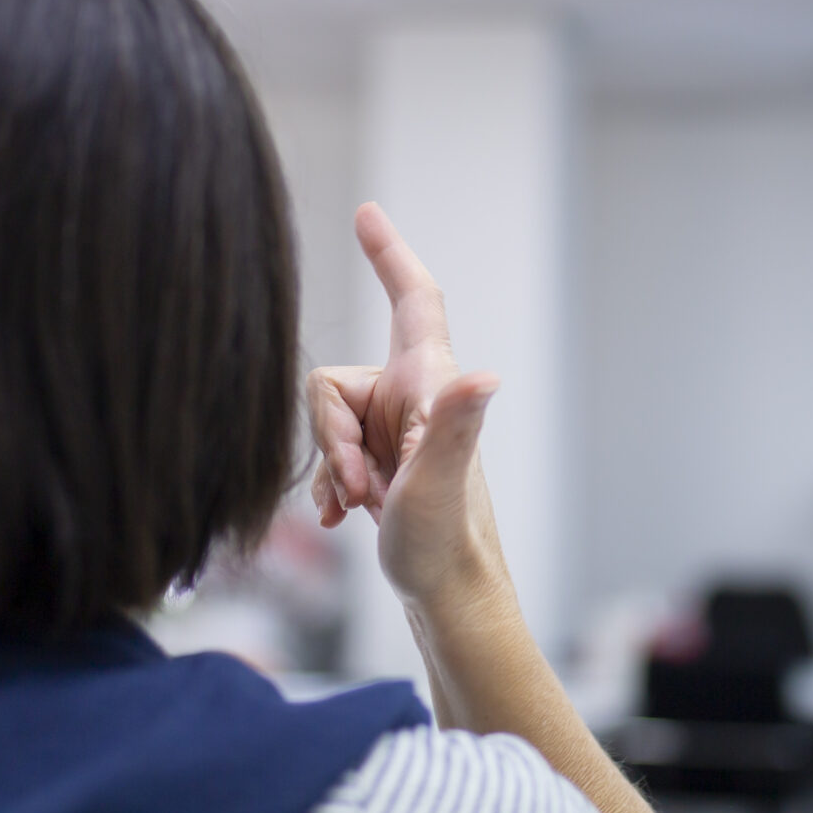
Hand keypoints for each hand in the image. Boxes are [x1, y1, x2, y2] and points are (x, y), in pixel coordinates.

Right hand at [308, 204, 507, 612]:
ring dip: (333, 466)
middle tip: (363, 490)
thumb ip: (453, 423)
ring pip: (327, 421)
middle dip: (330, 437)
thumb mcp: (437, 482)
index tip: (367, 214)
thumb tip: (484, 377)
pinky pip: (332, 451)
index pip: (412, 299)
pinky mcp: (383, 460)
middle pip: (333, 382)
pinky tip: (342, 517)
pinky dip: (331, 482)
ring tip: (363, 506)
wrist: (448, 598)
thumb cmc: (443, 544)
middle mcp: (414, 397)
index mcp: (428, 384)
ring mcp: (397, 430)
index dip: (389, 253)